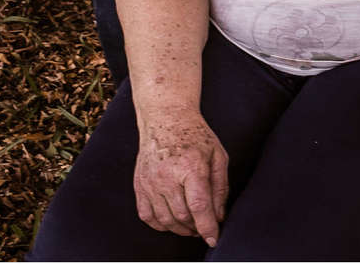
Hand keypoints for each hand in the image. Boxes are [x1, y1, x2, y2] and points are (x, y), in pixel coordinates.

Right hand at [133, 109, 227, 245]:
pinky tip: (172, 222)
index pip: (199, 206)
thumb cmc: (196, 136)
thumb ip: (220, 187)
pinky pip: (147, 216)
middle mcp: (167, 177)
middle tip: (206, 228)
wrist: (165, 120)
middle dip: (196, 228)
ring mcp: (150, 183)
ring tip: (192, 227)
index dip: (207, 226)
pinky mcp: (139, 186)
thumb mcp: (218, 156)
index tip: (213, 238)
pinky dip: (161, 225)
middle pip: (182, 216)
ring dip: (181, 229)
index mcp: (191, 167)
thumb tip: (219, 215)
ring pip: (165, 220)